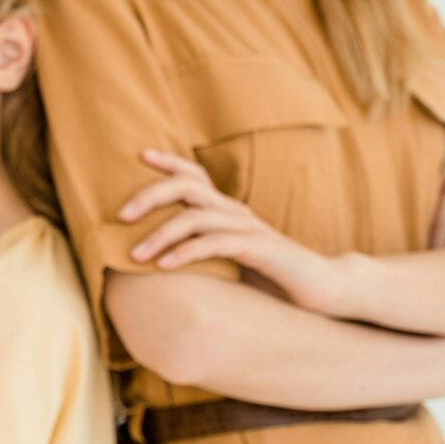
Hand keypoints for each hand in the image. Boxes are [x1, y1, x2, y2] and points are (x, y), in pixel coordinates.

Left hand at [119, 150, 350, 313]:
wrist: (324, 289)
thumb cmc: (273, 276)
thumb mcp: (231, 259)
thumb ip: (204, 250)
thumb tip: (160, 257)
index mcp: (227, 210)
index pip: (194, 175)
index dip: (167, 162)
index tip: (139, 155)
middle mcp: (235, 212)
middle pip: (187, 187)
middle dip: (150, 195)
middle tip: (120, 215)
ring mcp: (249, 228)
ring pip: (196, 217)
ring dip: (161, 234)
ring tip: (134, 255)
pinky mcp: (260, 249)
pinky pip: (216, 244)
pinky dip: (187, 253)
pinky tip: (165, 267)